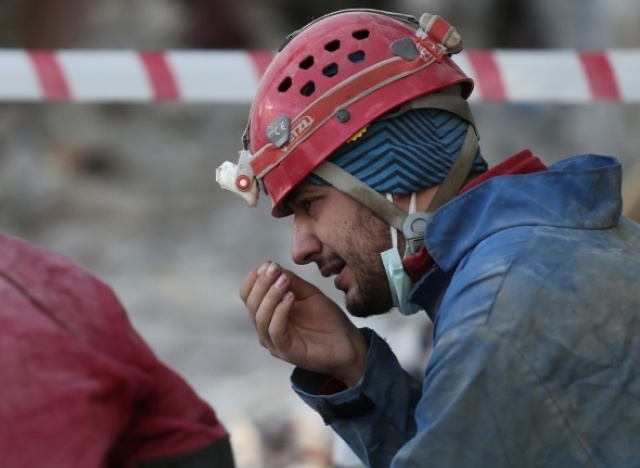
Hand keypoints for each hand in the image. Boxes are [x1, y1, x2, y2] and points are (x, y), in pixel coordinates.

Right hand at [240, 262, 367, 386]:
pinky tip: (290, 298)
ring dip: (270, 296)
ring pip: (260, 317)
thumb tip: (273, 267)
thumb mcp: (308, 293)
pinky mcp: (286, 352)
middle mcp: (266, 328)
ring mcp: (274, 342)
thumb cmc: (327, 319)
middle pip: (251, 305)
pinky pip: (274, 331)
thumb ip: (291, 281)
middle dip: (261, 284)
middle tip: (274, 269)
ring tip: (284, 281)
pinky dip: (280, 312)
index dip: (254, 279)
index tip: (268, 264)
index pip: (248, 295)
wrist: (348, 343)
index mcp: (268, 313)